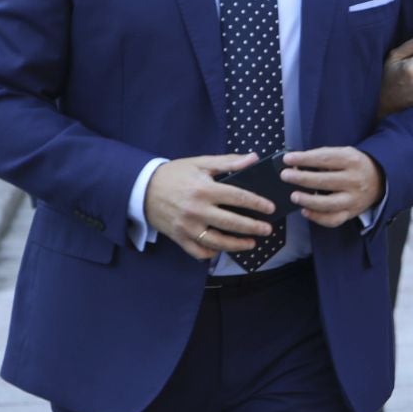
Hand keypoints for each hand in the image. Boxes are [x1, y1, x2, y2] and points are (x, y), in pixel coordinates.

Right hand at [143, 153, 276, 261]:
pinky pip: (199, 251)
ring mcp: (188, 226)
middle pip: (232, 223)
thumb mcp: (200, 162)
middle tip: (267, 229)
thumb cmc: (174, 174)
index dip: (257, 204)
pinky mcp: (179, 237)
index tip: (270, 208)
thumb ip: (228, 162)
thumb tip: (253, 158)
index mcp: (205, 189)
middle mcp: (197, 210)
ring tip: (252, 243)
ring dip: (238, 245)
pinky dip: (212, 253)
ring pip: (218, 241)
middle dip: (253, 227)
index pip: (238, 197)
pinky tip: (223, 249)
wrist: (142, 189)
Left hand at [280, 147, 384, 226]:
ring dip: (308, 200)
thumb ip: (324, 157)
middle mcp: (354, 180)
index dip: (304, 159)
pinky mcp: (351, 213)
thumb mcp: (345, 154)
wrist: (380, 180)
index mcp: (352, 160)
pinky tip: (305, 212)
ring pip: (328, 203)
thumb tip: (297, 163)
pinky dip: (318, 218)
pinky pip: (333, 220)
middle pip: (325, 181)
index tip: (287, 159)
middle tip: (285, 176)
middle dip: (302, 178)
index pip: (325, 158)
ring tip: (294, 196)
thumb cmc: (355, 165)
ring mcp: (353, 199)